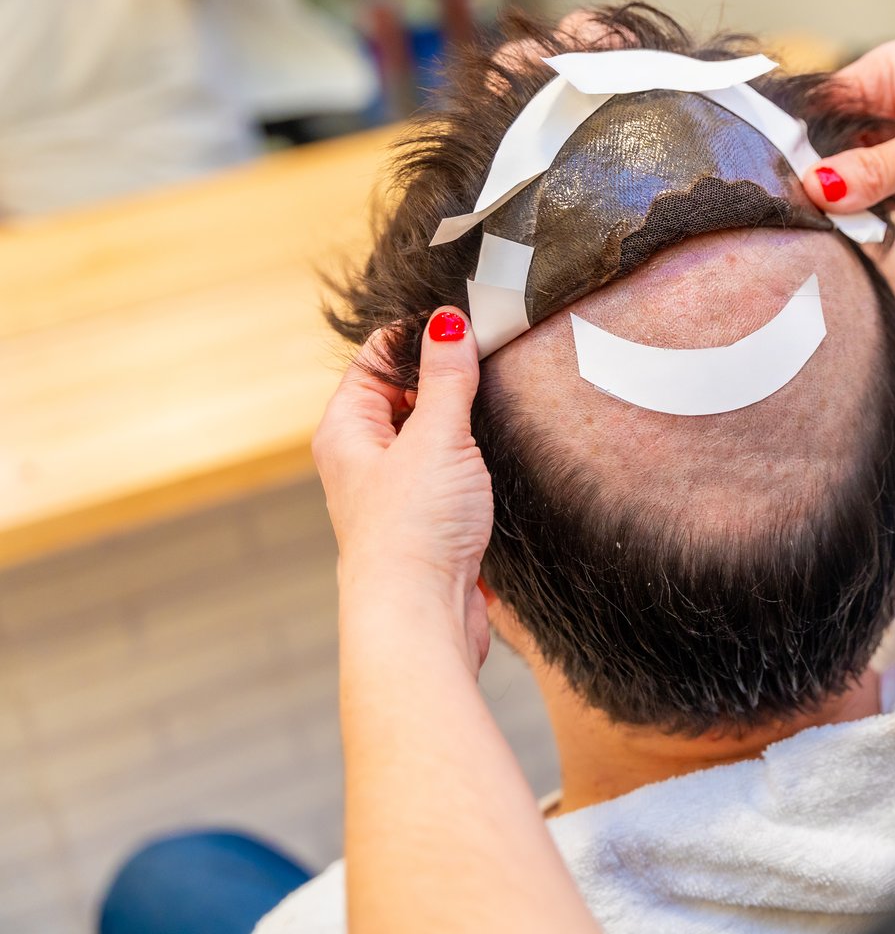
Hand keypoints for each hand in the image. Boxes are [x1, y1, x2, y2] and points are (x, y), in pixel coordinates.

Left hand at [312, 308, 492, 671]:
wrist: (421, 619)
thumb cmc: (413, 533)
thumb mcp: (436, 438)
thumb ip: (446, 378)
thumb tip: (447, 322)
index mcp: (347, 430)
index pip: (377, 358)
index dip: (418, 335)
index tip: (466, 320)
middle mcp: (364, 459)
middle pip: (405, 396)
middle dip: (447, 378)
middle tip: (494, 359)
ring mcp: (397, 493)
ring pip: (432, 437)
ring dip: (465, 424)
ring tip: (502, 407)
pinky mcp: (429, 524)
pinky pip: (453, 475)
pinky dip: (475, 463)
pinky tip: (502, 461)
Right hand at [803, 40, 894, 222]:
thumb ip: (875, 171)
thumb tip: (815, 187)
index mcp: (887, 77)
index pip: (818, 108)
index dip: (793, 142)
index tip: (773, 179)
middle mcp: (891, 113)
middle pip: (829, 150)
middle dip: (817, 181)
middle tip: (796, 212)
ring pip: (853, 185)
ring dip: (844, 208)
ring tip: (823, 227)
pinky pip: (883, 210)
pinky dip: (871, 224)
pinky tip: (856, 234)